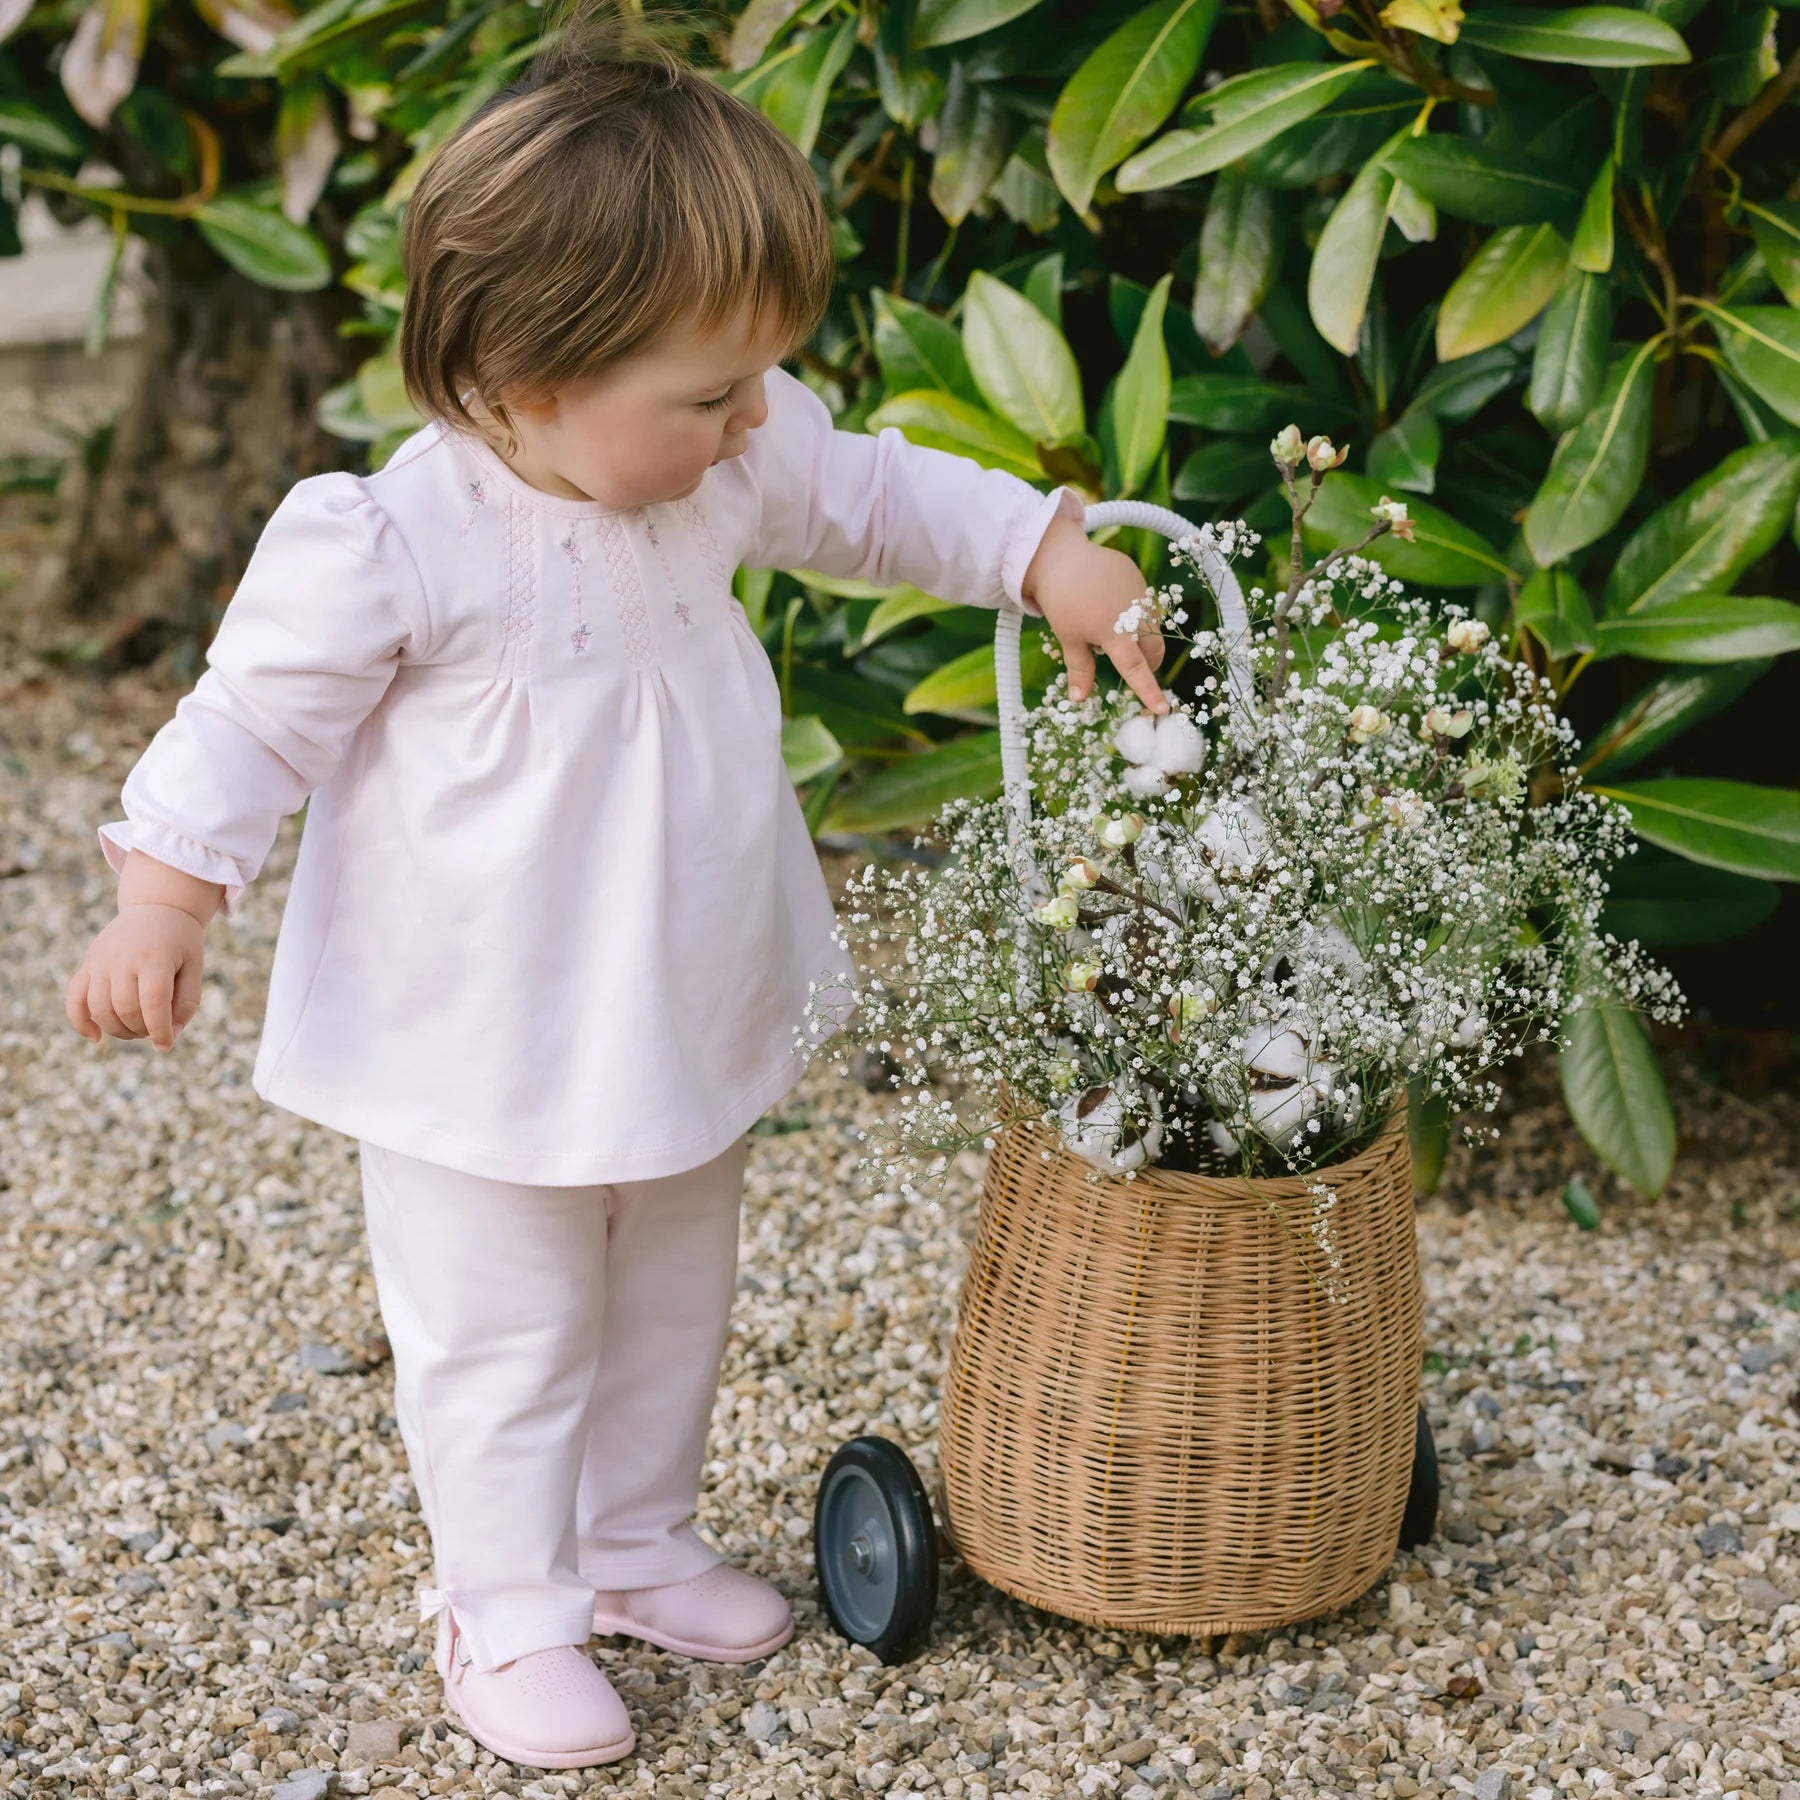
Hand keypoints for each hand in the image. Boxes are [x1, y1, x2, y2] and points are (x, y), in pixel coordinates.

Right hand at [65, 905, 205, 1051]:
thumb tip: (172, 1035)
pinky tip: (96, 1037)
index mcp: (155, 958)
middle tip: (154, 1030)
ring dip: (117, 1029)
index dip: (159, 1030)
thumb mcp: (195, 966)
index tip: (165, 1045)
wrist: (156, 908)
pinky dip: (80, 1021)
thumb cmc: (180, 941)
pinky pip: (74, 998)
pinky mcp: (87, 965)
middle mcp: (123, 959)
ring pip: (99, 1008)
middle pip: (125, 1009)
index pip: (153, 1003)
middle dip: (141, 1030)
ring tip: (135, 1030)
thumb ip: (187, 1001)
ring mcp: (100, 961)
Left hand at [1020, 514, 1167, 714]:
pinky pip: (1144, 603)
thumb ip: (1080, 669)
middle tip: (1133, 666)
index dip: (1149, 691)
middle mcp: (1134, 615)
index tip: (1163, 709)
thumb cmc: (1060, 601)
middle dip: (1148, 663)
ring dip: (1142, 637)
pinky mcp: (1138, 577)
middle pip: (1153, 649)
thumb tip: (1080, 700)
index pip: (1137, 670)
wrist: (1059, 556)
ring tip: (1115, 631)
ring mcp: (1140, 594)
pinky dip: (1135, 613)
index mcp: (1115, 634)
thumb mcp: (1068, 638)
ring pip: (1152, 626)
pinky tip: (1112, 605)